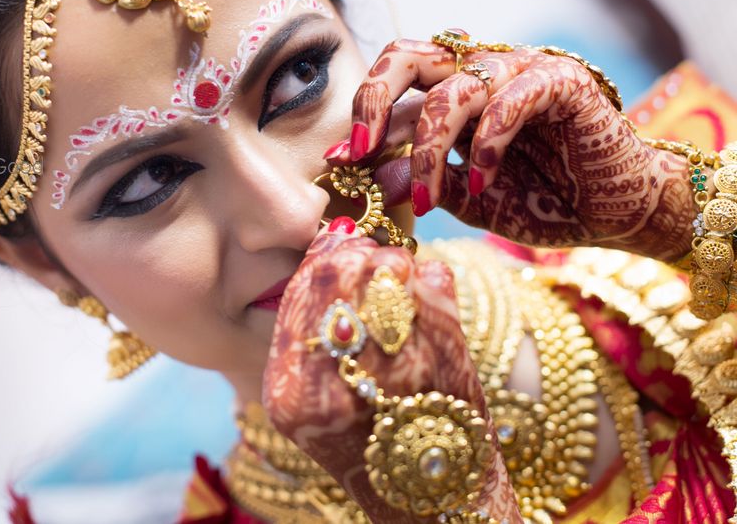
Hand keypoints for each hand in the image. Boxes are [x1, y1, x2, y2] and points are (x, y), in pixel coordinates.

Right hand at [263, 221, 518, 521]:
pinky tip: (428, 295)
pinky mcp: (445, 363)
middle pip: (343, 272)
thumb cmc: (365, 437)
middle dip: (363, 253)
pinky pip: (436, 282)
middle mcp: (336, 381)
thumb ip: (309, 330)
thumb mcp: (310, 399)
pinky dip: (432, 278)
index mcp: (291, 390)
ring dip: (399, 265)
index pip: (303, 289)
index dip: (327, 255)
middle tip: (377, 260)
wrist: (426, 496)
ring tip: (403, 284)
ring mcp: (393, 371)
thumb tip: (332, 239)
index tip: (342, 246)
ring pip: (391, 271)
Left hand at [327, 38, 695, 261]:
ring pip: (453, 86)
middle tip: (359, 149)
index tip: (339, 161)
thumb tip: (372, 172)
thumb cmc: (546, 203)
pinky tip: (482, 178)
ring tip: (429, 196)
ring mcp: (522, 71)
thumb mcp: (470, 200)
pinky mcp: (563, 81)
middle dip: (373, 98)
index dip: (361, 118)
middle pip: (409, 55)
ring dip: (429, 147)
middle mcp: (483, 73)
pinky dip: (487, 141)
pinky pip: (511, 97)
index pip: (395, 89)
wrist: (617, 214)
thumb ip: (425, 182)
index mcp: (457, 95)